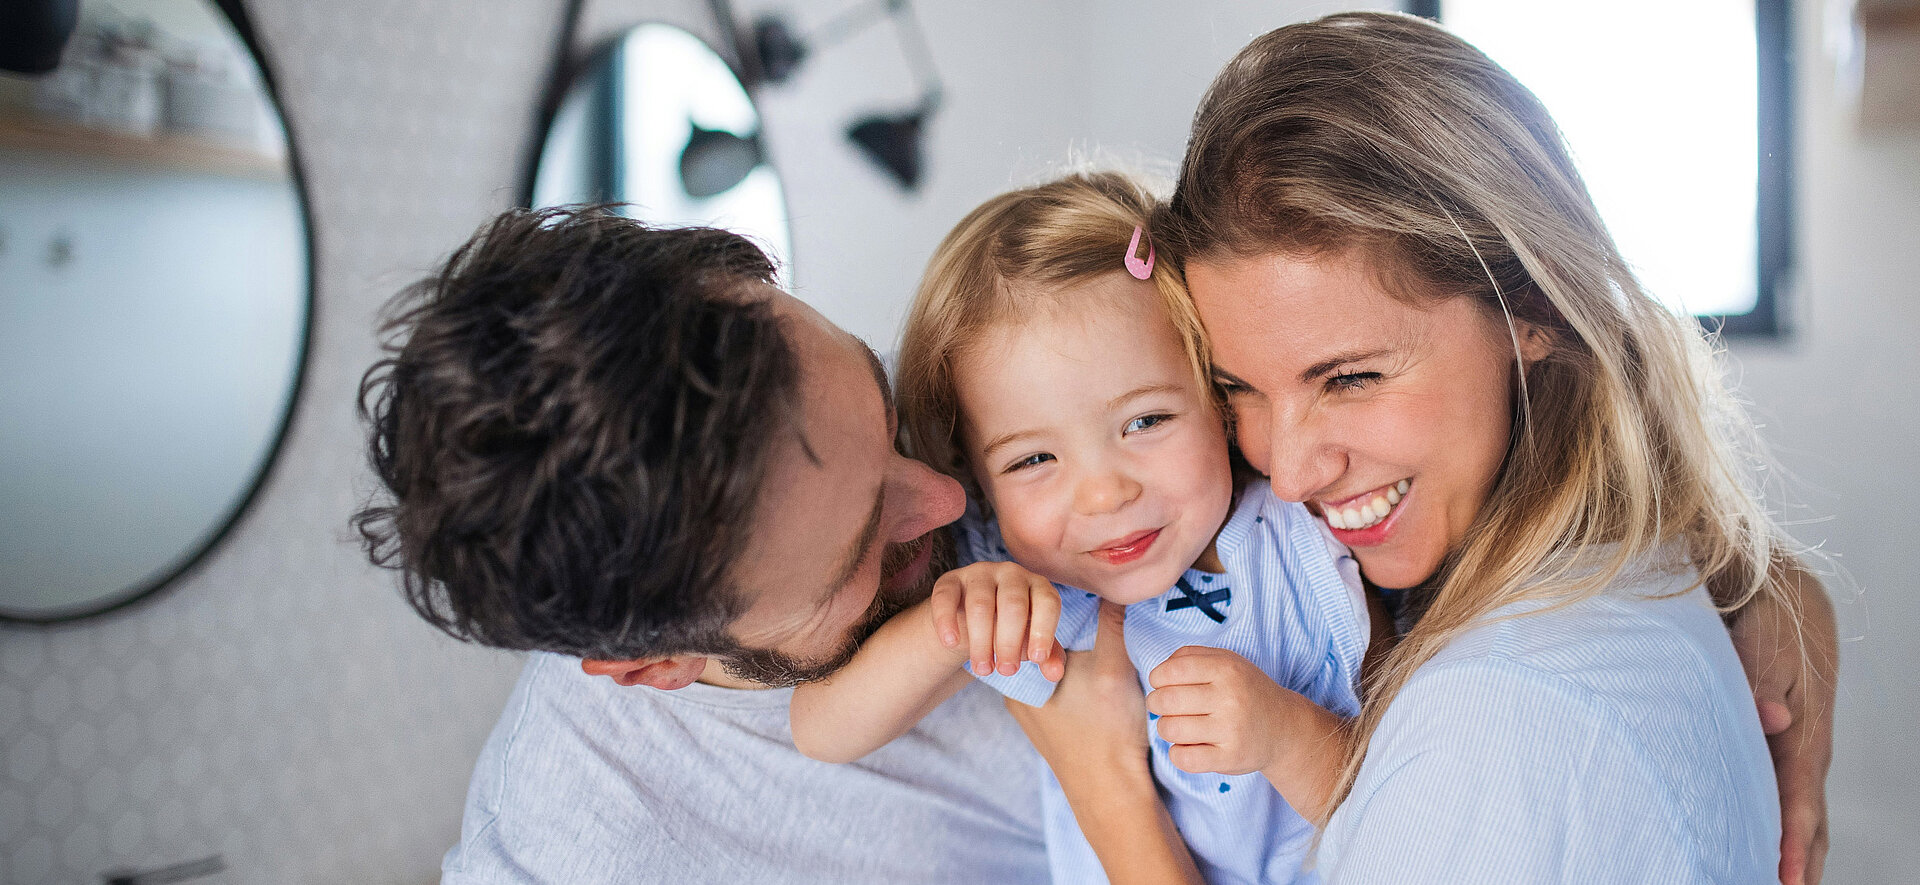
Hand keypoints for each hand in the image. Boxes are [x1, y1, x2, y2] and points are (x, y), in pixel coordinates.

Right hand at [929, 560, 1064, 679]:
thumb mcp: (1031, 641)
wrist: (972, 619)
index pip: (1047, 603)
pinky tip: (951, 643)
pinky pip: (946, 597)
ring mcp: (979, 574)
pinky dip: (947, 621)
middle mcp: (1011, 574)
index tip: (1036, 659)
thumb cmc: (1011, 629)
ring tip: (983, 669)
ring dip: (981, 641)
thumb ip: (1047, 656)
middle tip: (1007, 671)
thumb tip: (1054, 673)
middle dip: (1009, 642)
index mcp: (1038, 586)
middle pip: (1012, 604)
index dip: (1044, 631)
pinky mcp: (950, 580)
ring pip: (980, 604)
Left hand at [1004, 602, 1202, 884]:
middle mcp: (1015, 695)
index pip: (1025, 626)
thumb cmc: (1107, 730)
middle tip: (1091, 625)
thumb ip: (1112, 622)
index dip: (1051, 608)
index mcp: (1020, 677)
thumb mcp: (1114, 666)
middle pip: (1034, 645)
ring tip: (1097, 654)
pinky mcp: (1048, 727)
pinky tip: (1096, 682)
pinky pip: (1055, 690)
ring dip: (1069, 657)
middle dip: (1061, 632)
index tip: (1080, 604)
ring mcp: (1031, 714)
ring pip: (1045, 668)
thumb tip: (1114, 585)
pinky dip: (1072, 679)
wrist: (1111, 792)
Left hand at [1146, 646, 1291, 774]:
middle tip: (1165, 707)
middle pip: (1166, 701)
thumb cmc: (1245, 691)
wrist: (1283, 728)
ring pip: (1171, 729)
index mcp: (1226, 669)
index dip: (1157, 678)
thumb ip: (1190, 656)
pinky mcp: (1230, 758)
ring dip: (1166, 728)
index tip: (1162, 685)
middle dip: (1156, 704)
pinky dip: (1177, 754)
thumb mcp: (1226, 661)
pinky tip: (1187, 746)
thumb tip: (1158, 673)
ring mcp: (1231, 730)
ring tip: (1178, 726)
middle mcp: (1230, 698)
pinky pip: (1184, 759)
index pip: (1171, 671)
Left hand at [1729, 563, 1836, 884]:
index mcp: (1805, 733)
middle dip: (1801, 864)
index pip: (1800, 800)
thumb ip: (1763, 680)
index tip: (1786, 880)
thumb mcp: (1764, 642)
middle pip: (1807, 821)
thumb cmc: (1769, 622)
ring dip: (1796, 854)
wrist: (1781, 600)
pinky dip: (1781, 828)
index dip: (1793, 842)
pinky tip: (1764, 850)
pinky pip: (1784, 798)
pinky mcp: (1780, 748)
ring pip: (1799, 815)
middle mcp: (1805, 751)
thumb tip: (1771, 719)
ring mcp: (1795, 753)